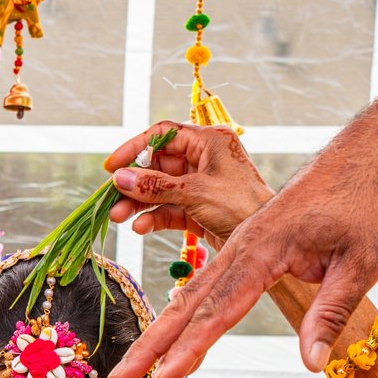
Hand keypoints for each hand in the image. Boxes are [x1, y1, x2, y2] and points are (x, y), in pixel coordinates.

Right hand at [101, 121, 276, 251]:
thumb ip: (155, 186)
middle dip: (134, 183)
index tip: (111, 167)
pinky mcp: (198, 209)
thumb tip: (119, 178)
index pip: (163, 135)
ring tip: (118, 217)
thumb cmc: (240, 206)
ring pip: (160, 190)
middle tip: (112, 198)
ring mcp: (200, 185)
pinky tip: (140, 227)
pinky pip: (168, 209)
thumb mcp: (194, 192)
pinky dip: (153, 218)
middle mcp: (203, 160)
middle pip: (157, 165)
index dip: (135, 148)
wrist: (266, 243)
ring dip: (138, 203)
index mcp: (208, 142)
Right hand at [106, 133, 377, 377]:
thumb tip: (310, 365)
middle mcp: (242, 248)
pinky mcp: (246, 248)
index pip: (219, 310)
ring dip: (161, 333)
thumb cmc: (365, 206)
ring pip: (191, 295)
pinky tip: (171, 336)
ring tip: (135, 369)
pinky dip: (185, 314)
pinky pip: (207, 285)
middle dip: (153, 345)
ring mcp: (240, 247)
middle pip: (188, 304)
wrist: (362, 158)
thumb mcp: (361, 262)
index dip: (188, 350)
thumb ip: (331, 313)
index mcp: (264, 250)